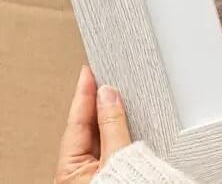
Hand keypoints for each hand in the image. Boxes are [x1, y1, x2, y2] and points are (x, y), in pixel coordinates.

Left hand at [55, 66, 130, 182]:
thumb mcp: (116, 157)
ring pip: (102, 138)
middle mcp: (79, 174)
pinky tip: (128, 120)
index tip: (88, 71)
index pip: (77, 121)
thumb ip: (113, 125)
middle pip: (88, 128)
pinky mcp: (112, 177)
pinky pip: (114, 147)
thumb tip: (108, 94)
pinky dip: (120, 130)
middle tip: (104, 75)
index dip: (83, 94)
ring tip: (117, 92)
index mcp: (70, 170)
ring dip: (111, 116)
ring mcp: (95, 176)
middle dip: (97, 103)